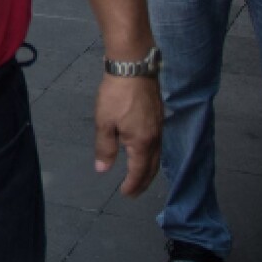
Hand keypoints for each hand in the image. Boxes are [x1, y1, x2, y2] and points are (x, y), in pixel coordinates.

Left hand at [94, 74, 162, 196]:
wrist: (133, 67)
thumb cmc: (116, 95)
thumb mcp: (104, 122)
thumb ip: (105, 148)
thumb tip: (103, 170)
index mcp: (142, 142)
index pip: (139, 171)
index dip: (133, 184)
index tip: (126, 194)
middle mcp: (155, 138)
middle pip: (152, 167)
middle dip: (143, 182)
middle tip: (134, 192)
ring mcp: (159, 127)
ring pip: (157, 156)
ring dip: (148, 169)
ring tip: (140, 177)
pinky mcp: (158, 117)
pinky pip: (157, 144)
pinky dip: (151, 155)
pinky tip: (145, 153)